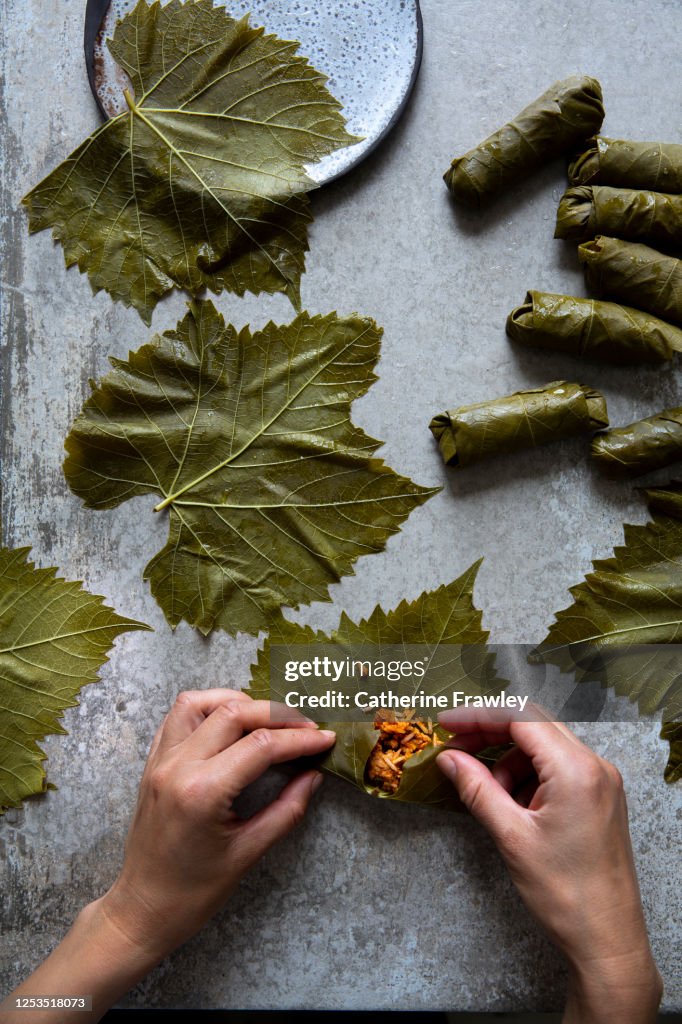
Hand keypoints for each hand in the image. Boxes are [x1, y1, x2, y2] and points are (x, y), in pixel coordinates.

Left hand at [5, 690, 334, 1023]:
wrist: (142, 910)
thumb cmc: (193, 892)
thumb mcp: (248, 854)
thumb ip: (286, 810)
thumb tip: (313, 776)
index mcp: (202, 792)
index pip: (261, 746)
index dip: (299, 739)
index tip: (325, 739)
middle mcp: (177, 766)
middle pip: (234, 712)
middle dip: (277, 714)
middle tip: (306, 729)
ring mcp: (160, 761)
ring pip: (200, 702)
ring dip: (238, 702)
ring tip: (268, 721)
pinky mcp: (152, 762)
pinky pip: (178, 717)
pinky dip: (208, 709)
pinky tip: (230, 724)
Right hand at [436, 714, 661, 1023]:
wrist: (607, 938)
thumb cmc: (566, 894)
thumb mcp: (511, 837)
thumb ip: (477, 789)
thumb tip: (450, 759)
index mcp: (577, 770)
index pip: (521, 718)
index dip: (479, 716)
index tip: (447, 724)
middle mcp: (595, 766)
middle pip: (533, 726)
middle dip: (491, 734)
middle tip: (455, 750)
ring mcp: (601, 781)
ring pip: (543, 747)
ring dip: (509, 761)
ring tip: (490, 796)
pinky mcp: (600, 797)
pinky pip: (557, 769)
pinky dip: (528, 777)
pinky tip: (513, 806)